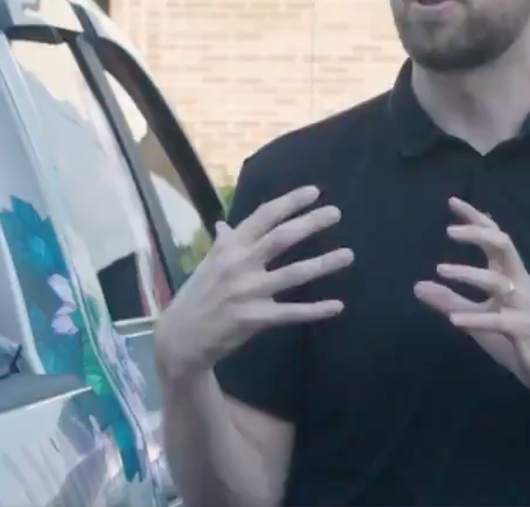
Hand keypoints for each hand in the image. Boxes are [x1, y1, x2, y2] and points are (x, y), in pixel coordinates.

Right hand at [154, 185, 352, 389]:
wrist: (181, 337)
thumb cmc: (197, 296)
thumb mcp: (208, 264)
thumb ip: (223, 243)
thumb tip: (224, 224)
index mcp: (229, 247)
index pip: (263, 217)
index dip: (289, 202)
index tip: (313, 192)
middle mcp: (239, 264)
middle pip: (281, 238)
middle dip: (311, 223)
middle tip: (335, 213)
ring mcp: (248, 291)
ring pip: (293, 274)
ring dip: (324, 263)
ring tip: (348, 254)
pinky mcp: (255, 318)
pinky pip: (292, 312)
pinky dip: (316, 310)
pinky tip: (337, 306)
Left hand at [413, 197, 529, 411]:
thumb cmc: (513, 339)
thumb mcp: (477, 318)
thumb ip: (450, 301)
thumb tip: (418, 285)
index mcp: (508, 275)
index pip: (494, 237)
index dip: (475, 218)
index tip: (452, 202)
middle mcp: (518, 284)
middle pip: (503, 246)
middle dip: (479, 233)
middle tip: (449, 231)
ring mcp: (522, 306)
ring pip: (498, 281)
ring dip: (469, 274)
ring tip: (440, 270)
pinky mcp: (523, 330)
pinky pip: (499, 321)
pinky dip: (476, 318)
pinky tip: (455, 320)